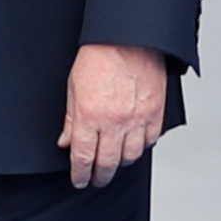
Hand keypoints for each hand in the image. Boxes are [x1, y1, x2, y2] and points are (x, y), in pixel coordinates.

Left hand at [58, 43, 165, 188]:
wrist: (127, 41)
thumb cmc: (97, 58)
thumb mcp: (72, 88)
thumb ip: (70, 119)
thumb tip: (66, 142)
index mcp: (90, 116)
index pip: (83, 156)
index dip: (80, 173)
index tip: (79, 180)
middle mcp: (115, 122)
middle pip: (108, 162)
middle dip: (100, 176)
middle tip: (95, 180)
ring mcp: (137, 120)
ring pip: (130, 156)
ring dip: (120, 164)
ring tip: (113, 166)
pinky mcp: (155, 114)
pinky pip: (149, 142)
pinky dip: (140, 148)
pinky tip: (133, 148)